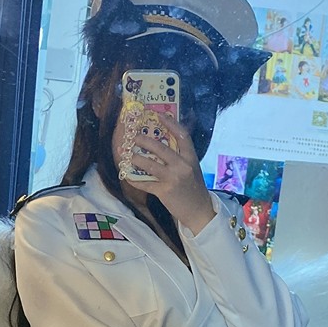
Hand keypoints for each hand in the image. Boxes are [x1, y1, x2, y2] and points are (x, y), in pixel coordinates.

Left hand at [118, 107, 214, 233]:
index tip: (160, 115)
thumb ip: (181, 157)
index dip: (171, 124)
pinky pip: (145, 183)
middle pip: (160, 148)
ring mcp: (173, 178)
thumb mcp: (192, 169)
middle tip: (134, 138)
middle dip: (144, 141)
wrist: (199, 211)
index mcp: (191, 158)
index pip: (182, 136)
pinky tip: (128, 176)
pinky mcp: (164, 191)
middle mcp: (182, 166)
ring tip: (129, 156)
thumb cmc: (194, 188)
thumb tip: (164, 144)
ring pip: (149, 165)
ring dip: (136, 159)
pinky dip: (135, 180)